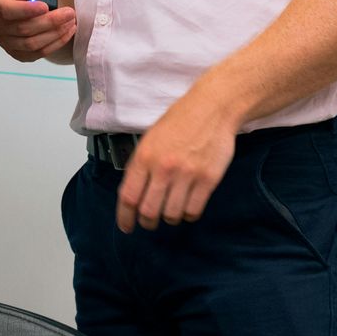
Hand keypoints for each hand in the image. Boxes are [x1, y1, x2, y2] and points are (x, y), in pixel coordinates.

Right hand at [0, 0, 77, 62]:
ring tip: (71, 21)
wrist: (27, 6)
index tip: (46, 6)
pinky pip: (39, 53)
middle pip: (23, 29)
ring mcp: (7, 43)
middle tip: (69, 13)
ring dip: (55, 34)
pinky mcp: (19, 54)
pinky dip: (56, 44)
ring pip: (32, 44)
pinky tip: (68, 32)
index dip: (26, 10)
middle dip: (50, 21)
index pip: (8, 10)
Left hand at [117, 89, 239, 231]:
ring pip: (172, 215)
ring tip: (171, 211)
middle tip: (150, 222)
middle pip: (148, 211)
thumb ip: (141, 165)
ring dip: (169, 218)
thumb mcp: (151, 138)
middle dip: (147, 222)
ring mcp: (187, 175)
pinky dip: (188, 214)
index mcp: (145, 157)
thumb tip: (133, 194)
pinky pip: (193, 210)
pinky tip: (187, 206)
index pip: (128, 197)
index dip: (125, 217)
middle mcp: (164, 168)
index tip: (126, 226)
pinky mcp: (208, 180)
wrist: (212, 109)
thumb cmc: (180, 121)